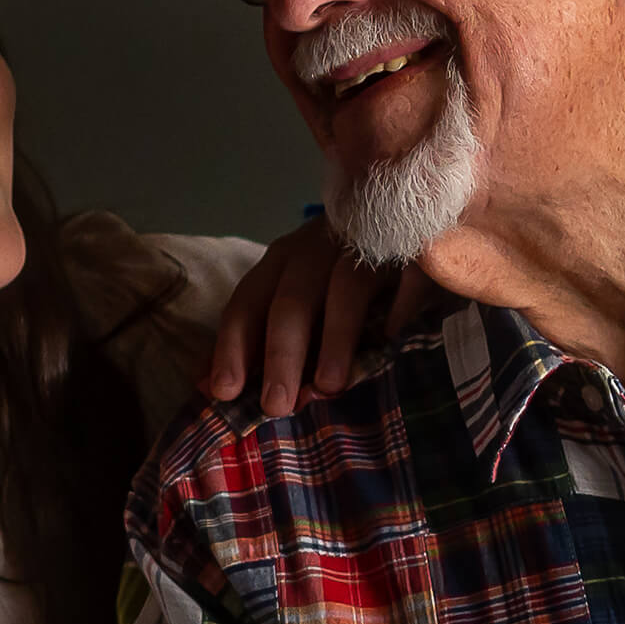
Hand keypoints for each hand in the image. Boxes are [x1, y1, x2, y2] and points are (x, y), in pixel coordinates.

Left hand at [203, 218, 436, 417]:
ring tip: (329, 386)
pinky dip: (402, 304)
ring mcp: (370, 243)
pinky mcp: (416, 244)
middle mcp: (320, 246)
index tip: (225, 392)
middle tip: (277, 406)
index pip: (248, 301)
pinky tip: (394, 337)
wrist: (412, 217)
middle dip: (281, 353)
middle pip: (292, 297)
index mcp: (285, 262)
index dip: (234, 346)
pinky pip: (409, 273)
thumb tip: (208, 388)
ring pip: (345, 286)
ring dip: (335, 338)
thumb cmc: (344, 281)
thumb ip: (258, 344)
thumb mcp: (297, 307)